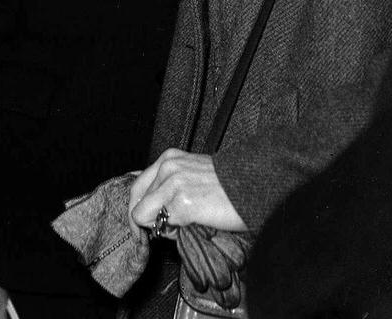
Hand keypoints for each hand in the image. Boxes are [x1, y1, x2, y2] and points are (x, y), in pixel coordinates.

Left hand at [128, 149, 247, 235]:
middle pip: (135, 201)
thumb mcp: (194, 175)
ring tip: (182, 226)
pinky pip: (160, 226)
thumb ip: (172, 186)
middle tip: (157, 232)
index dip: (139, 209)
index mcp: (169, 159)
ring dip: (159, 226)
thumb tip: (157, 211)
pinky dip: (171, 233)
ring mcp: (174, 184)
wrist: (256, 186)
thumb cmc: (230, 185)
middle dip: (144, 220)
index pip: (138, 187)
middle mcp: (168, 167)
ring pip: (141, 214)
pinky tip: (190, 227)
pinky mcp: (182, 203)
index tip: (145, 225)